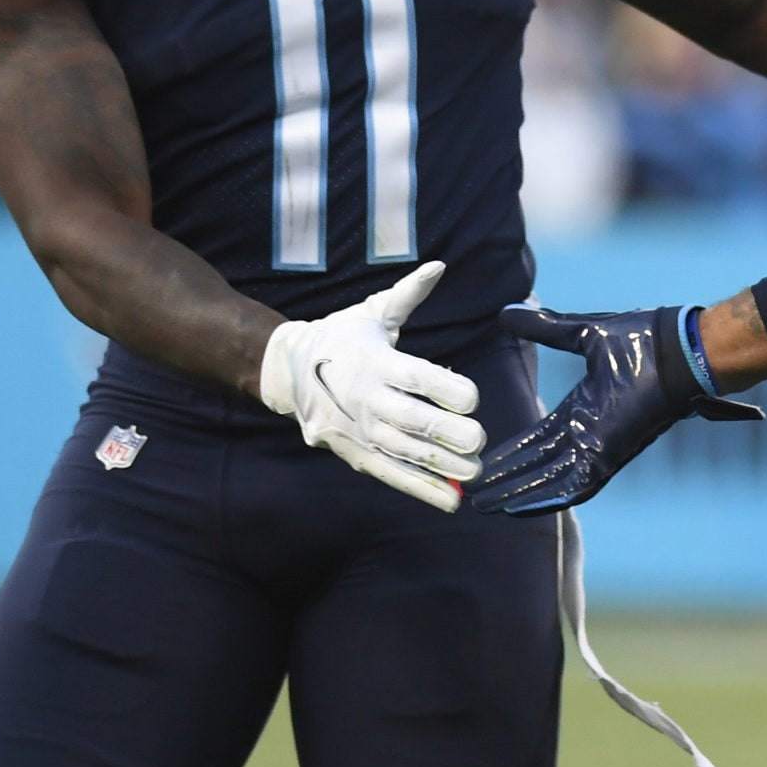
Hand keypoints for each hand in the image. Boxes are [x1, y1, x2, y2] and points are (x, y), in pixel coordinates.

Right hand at [259, 261, 485, 511]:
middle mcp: (365, 398)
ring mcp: (358, 430)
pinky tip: (450, 500)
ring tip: (474, 471)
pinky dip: (420, 489)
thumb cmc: (342, 337)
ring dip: (441, 465)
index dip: (445, 389)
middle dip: (448, 432)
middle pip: (410, 420)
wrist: (286, 372)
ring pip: (403, 452)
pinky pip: (390, 474)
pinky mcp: (354, 454)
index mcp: (373, 361)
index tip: (473, 398)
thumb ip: (408, 293)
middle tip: (480, 439)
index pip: (414, 378)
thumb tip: (439, 266)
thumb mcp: (373, 313)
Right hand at [470, 305, 761, 516]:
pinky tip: (520, 508)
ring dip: (519, 492)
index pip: (539, 438)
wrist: (680, 349)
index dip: (511, 452)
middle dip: (507, 481)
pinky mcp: (610, 452)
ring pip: (550, 479)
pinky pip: (575, 485)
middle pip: (538, 464)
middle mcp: (588, 431)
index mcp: (584, 407)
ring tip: (487, 506)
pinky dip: (548, 497)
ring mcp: (599, 445)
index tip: (484, 462)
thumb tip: (508, 311)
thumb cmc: (643, 339)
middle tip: (474, 497)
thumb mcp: (583, 332)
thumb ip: (546, 328)